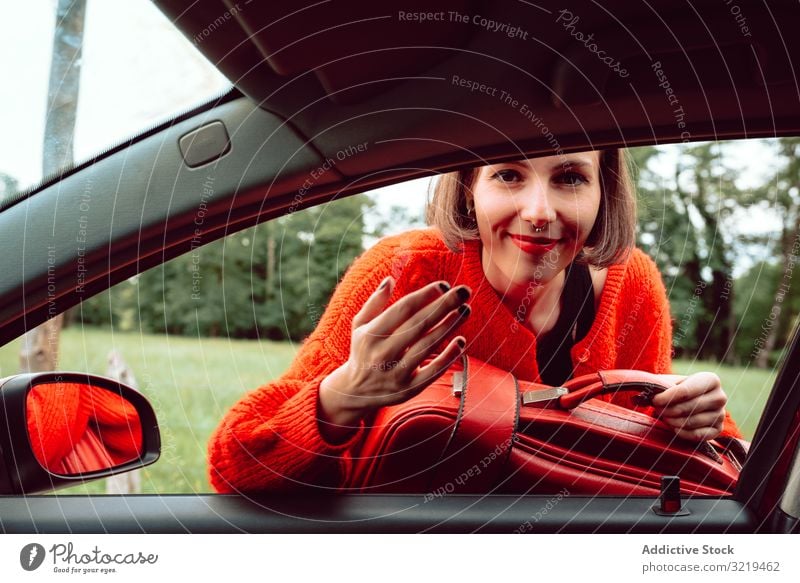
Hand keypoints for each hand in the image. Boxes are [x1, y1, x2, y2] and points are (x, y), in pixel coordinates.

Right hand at [318, 276, 470, 436]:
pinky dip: (448, 357)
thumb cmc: (362, 351)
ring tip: (465, 310)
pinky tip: (461, 341)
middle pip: (419, 325)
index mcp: (371, 334)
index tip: (444, 284)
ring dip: (449, 326)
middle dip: (443, 305)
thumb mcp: (360, 325)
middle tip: (464, 291)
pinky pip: (432, 372)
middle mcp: (383, 354)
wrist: (355, 392)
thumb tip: (390, 279)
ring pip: (428, 346)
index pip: (402, 309)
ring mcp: (397, 373)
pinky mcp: (409, 389)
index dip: (425, 295)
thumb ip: (375, 302)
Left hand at [651, 372, 726, 441]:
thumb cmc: (677, 389)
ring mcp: (720, 414)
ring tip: (664, 416)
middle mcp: (720, 397)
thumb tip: (651, 391)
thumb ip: (661, 384)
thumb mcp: (670, 381)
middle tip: (657, 409)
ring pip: (691, 422)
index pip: (685, 391)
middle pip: (689, 407)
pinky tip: (673, 427)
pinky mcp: (717, 430)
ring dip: (672, 421)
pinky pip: (697, 435)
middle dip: (668, 409)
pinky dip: (681, 432)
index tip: (655, 400)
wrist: (689, 401)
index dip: (667, 397)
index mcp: (711, 380)